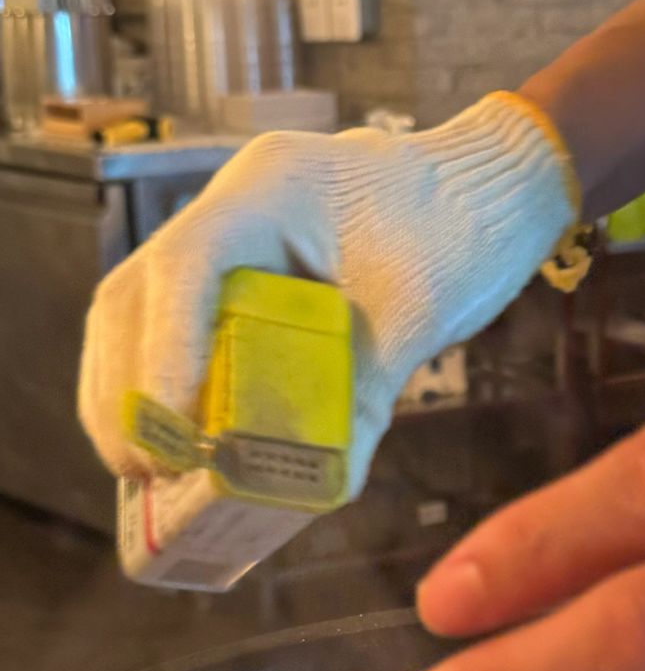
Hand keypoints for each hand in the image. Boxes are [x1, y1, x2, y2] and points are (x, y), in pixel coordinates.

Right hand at [78, 96, 573, 494]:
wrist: (492, 190)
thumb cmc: (464, 230)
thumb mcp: (421, 312)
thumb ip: (370, 390)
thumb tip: (325, 481)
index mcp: (271, 190)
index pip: (185, 267)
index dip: (165, 354)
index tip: (172, 433)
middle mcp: (232, 204)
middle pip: (135, 293)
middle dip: (126, 387)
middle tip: (140, 468)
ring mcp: (231, 235)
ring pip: (140, 308)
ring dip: (130, 389)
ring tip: (143, 466)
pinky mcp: (243, 270)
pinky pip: (178, 323)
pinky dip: (165, 379)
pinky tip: (175, 436)